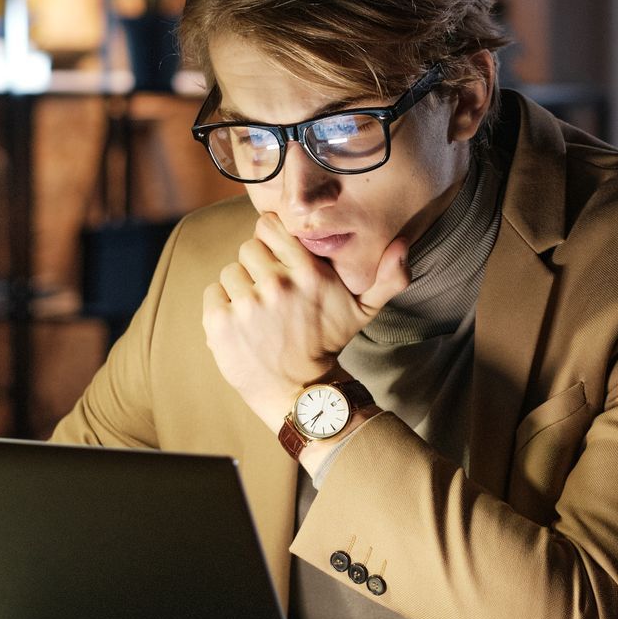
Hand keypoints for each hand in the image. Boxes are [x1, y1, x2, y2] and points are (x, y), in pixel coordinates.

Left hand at [202, 213, 409, 425]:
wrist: (300, 392)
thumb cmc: (328, 343)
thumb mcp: (363, 311)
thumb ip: (387, 277)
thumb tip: (403, 245)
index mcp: (307, 272)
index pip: (269, 226)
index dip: (273, 240)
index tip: (280, 260)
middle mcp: (276, 284)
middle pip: (248, 248)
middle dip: (258, 267)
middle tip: (272, 293)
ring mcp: (246, 303)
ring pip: (230, 271)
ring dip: (240, 288)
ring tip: (259, 312)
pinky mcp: (221, 322)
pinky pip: (213, 292)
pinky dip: (222, 306)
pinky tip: (242, 324)